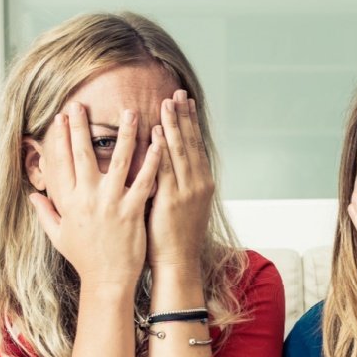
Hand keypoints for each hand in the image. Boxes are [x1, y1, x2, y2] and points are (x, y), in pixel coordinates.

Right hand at [29, 103, 160, 288]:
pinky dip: (152, 161)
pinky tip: (158, 142)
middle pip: (83, 155)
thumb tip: (33, 196)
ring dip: (124, 134)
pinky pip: (144, 181)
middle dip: (81, 127)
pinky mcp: (132, 211)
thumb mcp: (59, 236)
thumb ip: (45, 213)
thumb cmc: (85, 259)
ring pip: (118, 161)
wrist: (107, 281)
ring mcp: (111, 204)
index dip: (60, 137)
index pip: (61, 162)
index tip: (61, 116)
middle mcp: (87, 199)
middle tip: (81, 103)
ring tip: (131, 112)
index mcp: (68, 202)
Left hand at [147, 90, 213, 270]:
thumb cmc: (174, 238)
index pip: (196, 146)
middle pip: (191, 143)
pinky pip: (165, 170)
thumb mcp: (183, 207)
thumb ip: (177, 183)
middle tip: (178, 92)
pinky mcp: (170, 202)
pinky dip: (161, 149)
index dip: (191, 122)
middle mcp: (198, 184)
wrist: (178, 264)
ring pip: (180, 152)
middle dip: (184, 116)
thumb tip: (166, 163)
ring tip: (168, 102)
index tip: (186, 101)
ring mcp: (186, 192)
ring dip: (173, 125)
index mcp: (202, 184)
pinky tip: (155, 132)